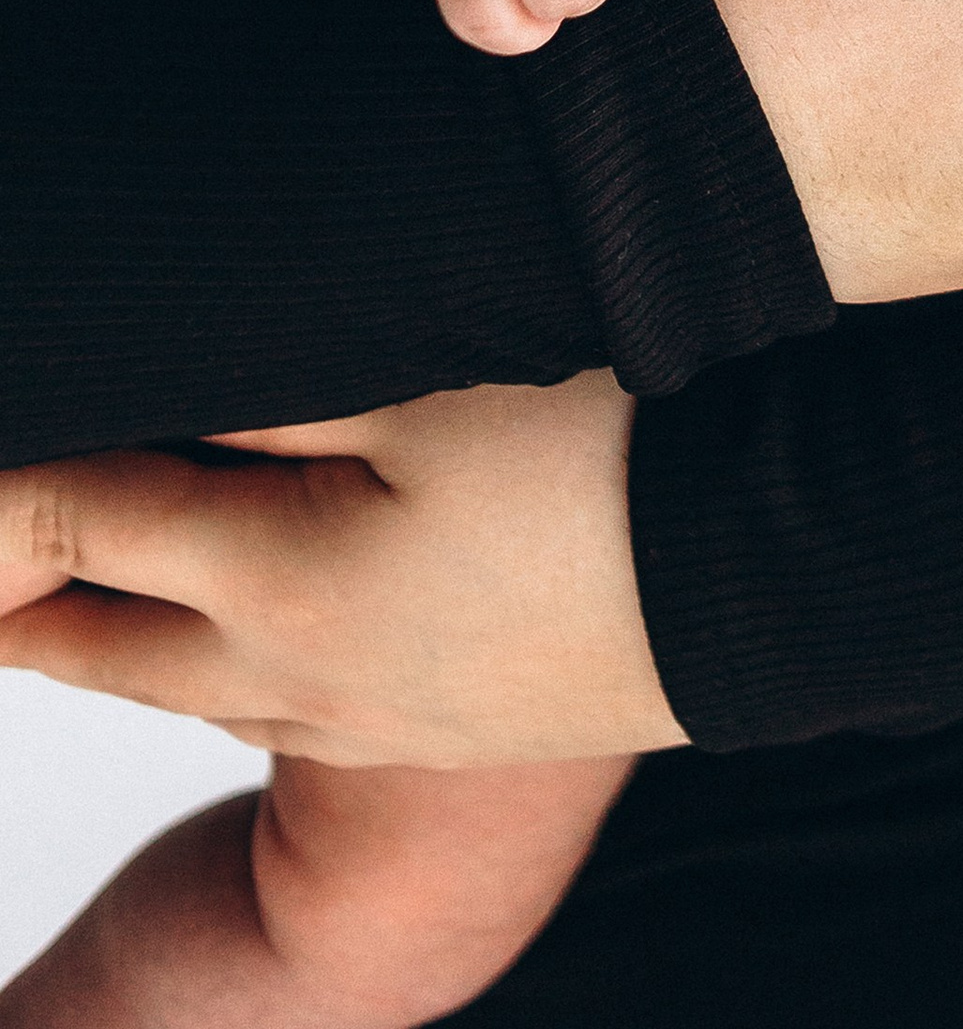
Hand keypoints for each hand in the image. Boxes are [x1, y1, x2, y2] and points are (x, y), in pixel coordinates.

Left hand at [0, 372, 676, 767]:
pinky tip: (238, 613)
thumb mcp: (432, 383)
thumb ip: (268, 373)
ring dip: (103, 627)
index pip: (60, 527)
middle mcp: (294, 677)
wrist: (773, 590)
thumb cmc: (610, 461)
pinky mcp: (431, 726)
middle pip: (89, 643)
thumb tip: (143, 348)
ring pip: (178, 685)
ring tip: (57, 576)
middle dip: (6, 590)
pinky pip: (269, 705)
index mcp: (276, 583)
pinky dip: (209, 656)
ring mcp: (364, 718)